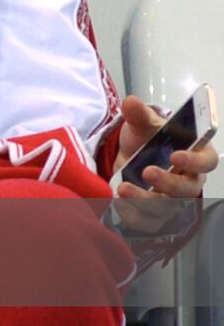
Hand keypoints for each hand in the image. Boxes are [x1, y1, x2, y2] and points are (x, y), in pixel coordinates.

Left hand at [113, 96, 218, 232]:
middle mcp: (188, 181)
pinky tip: (118, 204)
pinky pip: (148, 223)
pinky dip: (132, 216)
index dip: (195, 160)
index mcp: (194, 156)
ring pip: (167, 209)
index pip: (207, 161)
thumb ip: (139, 115)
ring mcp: (172, 201)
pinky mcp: (153, 215)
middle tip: (147, 172)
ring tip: (124, 189)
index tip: (176, 155)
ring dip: (145, 201)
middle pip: (188, 190)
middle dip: (168, 183)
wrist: (130, 156)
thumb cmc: (147, 140)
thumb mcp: (142, 124)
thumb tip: (131, 102)